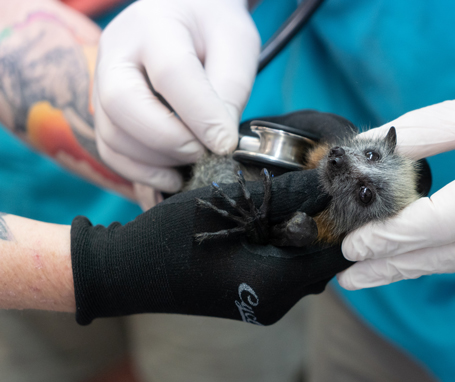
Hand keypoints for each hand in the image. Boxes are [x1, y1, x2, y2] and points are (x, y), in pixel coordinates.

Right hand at [71, 169, 351, 325]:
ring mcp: (265, 307)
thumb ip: (287, 193)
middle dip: (327, 227)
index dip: (348, 223)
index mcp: (277, 282)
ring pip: (306, 268)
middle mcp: (277, 302)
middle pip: (324, 262)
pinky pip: (286, 275)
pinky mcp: (253, 303)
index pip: (337, 255)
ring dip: (306, 237)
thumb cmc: (172, 236)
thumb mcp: (233, 205)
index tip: (348, 193)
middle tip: (321, 191)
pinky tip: (274, 222)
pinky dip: (288, 249)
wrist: (126, 272)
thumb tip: (329, 179)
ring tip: (297, 202)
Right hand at [93, 0, 259, 191]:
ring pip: (112, 133)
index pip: (172, 73)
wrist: (186, 14)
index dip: (200, 115)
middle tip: (206, 152)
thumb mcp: (236, 45)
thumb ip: (230, 89)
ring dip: (156, 161)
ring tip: (195, 162)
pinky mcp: (104, 109)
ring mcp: (102, 80)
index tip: (226, 143)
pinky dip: (140, 172)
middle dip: (169, 140)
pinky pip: (110, 149)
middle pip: (122, 103)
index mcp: (155, 24)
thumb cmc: (213, 28)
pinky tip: (173, 176)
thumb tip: (220, 142)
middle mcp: (117, 49)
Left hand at [338, 61, 454, 289]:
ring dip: (414, 267)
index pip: (438, 224)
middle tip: (348, 271)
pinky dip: (444, 260)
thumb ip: (420, 132)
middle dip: (392, 264)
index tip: (353, 241)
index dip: (391, 236)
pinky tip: (414, 261)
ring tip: (369, 274)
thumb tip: (368, 148)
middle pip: (446, 255)